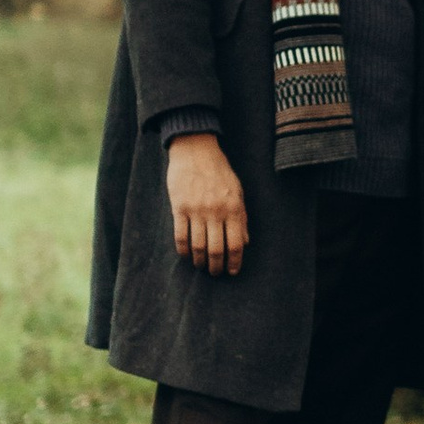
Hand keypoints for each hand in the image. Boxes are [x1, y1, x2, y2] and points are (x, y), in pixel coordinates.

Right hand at [166, 134, 247, 274]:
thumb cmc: (220, 171)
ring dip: (200, 262)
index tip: (232, 272)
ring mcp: (196, 211)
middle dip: (217, 267)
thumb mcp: (238, 191)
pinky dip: (183, 250)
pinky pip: (180, 236)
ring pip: (198, 247)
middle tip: (216, 273)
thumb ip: (242, 218)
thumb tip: (245, 243)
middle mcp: (215, 212)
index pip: (235, 244)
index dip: (234, 262)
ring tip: (201, 266)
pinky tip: (186, 255)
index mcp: (233, 208)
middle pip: (216, 250)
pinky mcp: (179, 208)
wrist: (196, 150)